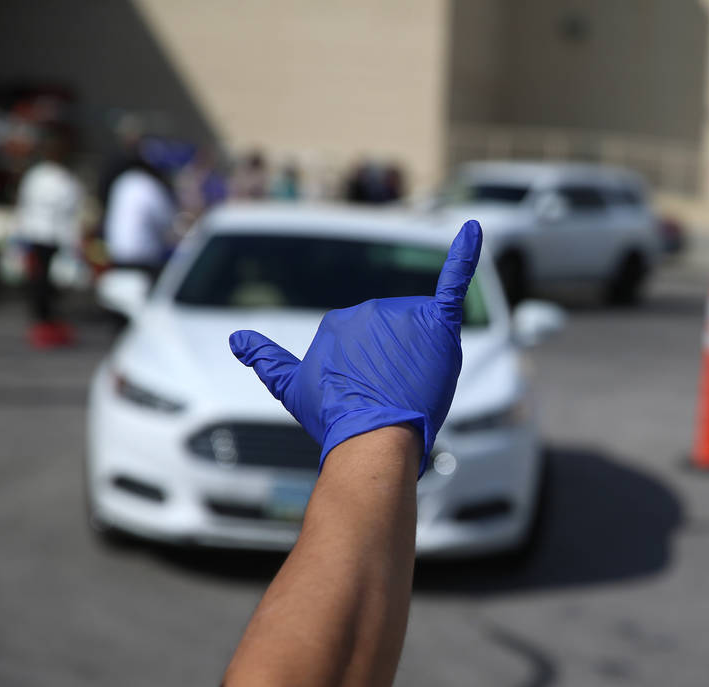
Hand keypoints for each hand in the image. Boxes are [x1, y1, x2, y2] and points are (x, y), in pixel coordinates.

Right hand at [228, 220, 481, 474]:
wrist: (372, 436)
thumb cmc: (334, 417)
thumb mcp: (291, 388)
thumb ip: (265, 360)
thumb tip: (235, 340)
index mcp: (340, 321)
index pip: (369, 347)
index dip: (373, 378)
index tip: (367, 398)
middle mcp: (371, 309)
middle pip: (398, 338)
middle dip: (399, 368)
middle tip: (392, 397)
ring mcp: (404, 316)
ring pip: (423, 334)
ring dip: (422, 360)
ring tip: (410, 388)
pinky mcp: (437, 322)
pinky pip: (454, 283)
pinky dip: (465, 254)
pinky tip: (473, 229)